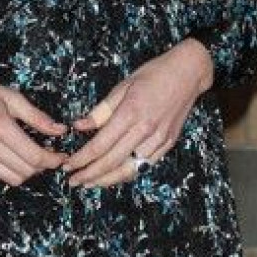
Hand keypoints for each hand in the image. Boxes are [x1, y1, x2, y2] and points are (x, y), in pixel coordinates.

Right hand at [0, 61, 67, 185]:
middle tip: (50, 155)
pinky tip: (13, 156)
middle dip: (43, 167)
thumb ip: (37, 117)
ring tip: (33, 157)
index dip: (53, 160)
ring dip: (27, 172)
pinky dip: (9, 171)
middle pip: (26, 171)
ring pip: (11, 178)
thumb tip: (60, 130)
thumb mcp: (12, 97)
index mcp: (0, 127)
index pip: (35, 157)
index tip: (61, 156)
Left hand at [62, 38, 213, 187]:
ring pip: (128, 170)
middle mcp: (145, 130)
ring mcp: (158, 140)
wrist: (188, 73)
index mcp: (130, 113)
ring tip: (89, 183)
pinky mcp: (168, 144)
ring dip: (106, 180)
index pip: (100, 145)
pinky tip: (114, 176)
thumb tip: (78, 126)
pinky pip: (144, 166)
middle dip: (89, 175)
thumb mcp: (123, 85)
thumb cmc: (154, 74)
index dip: (82, 158)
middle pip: (111, 162)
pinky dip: (126, 174)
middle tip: (72, 181)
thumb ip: (101, 110)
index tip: (68, 165)